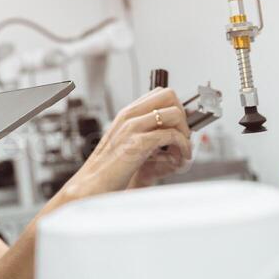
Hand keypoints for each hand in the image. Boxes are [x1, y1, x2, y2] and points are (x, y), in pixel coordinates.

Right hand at [52, 89, 189, 205]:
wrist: (92, 185)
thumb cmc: (109, 169)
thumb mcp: (125, 143)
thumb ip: (143, 134)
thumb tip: (168, 133)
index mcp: (127, 114)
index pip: (160, 93)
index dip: (176, 107)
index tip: (179, 126)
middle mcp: (130, 116)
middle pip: (170, 96)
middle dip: (183, 115)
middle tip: (183, 136)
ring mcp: (133, 127)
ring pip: (174, 113)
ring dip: (185, 132)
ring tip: (183, 149)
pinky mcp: (138, 143)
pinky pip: (172, 136)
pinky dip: (182, 147)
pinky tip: (179, 159)